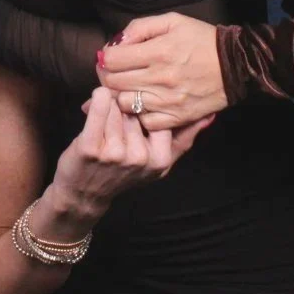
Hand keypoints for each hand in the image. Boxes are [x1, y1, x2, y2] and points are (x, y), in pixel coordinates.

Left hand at [39, 88, 207, 229]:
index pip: (162, 115)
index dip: (149, 106)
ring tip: (105, 115)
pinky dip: (97, 100)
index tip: (141, 106)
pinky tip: (95, 102)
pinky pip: (99, 107)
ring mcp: (115, 153)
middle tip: (120, 109)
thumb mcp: (158, 160)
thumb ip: (183, 137)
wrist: (85, 193)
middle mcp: (139, 157)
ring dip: (110, 103)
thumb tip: (209, 114)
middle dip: (127, 103)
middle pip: (137, 108)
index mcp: (160, 159)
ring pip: (117, 105)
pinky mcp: (91, 147)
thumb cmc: (122, 171)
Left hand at [100, 13, 227, 129]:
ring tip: (130, 87)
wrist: (236, 65)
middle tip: (115, 72)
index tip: (111, 56)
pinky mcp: (178, 118)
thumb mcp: (172, 22)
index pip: (111, 60)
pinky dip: (141, 114)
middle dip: (109, 75)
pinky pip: (146, 122)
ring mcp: (169, 101)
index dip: (105, 57)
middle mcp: (160, 79)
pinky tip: (145, 103)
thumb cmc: (201, 39)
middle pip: (113, 83)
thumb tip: (116, 42)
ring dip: (122, 96)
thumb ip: (140, 28)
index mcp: (157, 52)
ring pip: (125, 104)